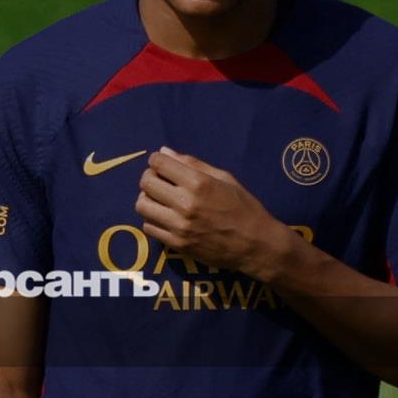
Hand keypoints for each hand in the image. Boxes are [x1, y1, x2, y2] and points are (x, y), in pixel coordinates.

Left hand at [135, 146, 287, 277]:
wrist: (256, 245)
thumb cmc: (244, 207)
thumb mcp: (225, 178)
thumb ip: (193, 164)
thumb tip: (165, 152)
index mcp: (198, 183)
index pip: (158, 163)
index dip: (157, 160)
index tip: (163, 164)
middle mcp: (185, 203)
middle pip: (146, 183)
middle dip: (150, 177)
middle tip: (161, 181)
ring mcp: (178, 226)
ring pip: (142, 206)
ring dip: (148, 199)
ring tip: (161, 200)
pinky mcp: (176, 245)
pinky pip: (149, 227)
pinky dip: (153, 219)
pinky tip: (166, 217)